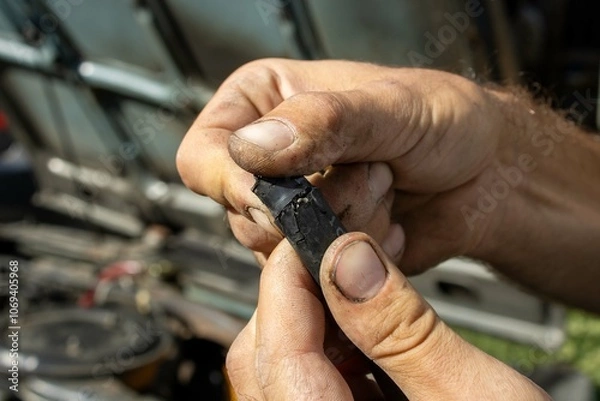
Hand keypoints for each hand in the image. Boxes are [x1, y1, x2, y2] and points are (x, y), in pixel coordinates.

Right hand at [177, 59, 506, 271]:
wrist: (488, 174)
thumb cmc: (444, 121)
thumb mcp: (389, 106)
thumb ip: (323, 121)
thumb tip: (252, 147)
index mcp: (264, 104)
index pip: (204, 154)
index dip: (233, 182)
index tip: (280, 196)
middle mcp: (270, 160)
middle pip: (239, 210)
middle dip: (314, 204)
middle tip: (374, 174)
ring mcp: (293, 208)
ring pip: (277, 250)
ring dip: (342, 229)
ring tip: (387, 192)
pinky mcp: (318, 248)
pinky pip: (313, 275)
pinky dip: (355, 257)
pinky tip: (388, 226)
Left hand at [226, 231, 549, 399]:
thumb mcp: (470, 397)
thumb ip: (403, 329)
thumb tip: (348, 258)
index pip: (271, 351)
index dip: (286, 280)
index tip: (313, 236)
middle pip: (266, 362)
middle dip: (302, 300)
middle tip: (344, 262)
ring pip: (287, 373)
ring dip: (322, 326)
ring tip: (368, 301)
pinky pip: (318, 390)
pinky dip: (341, 356)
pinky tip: (377, 343)